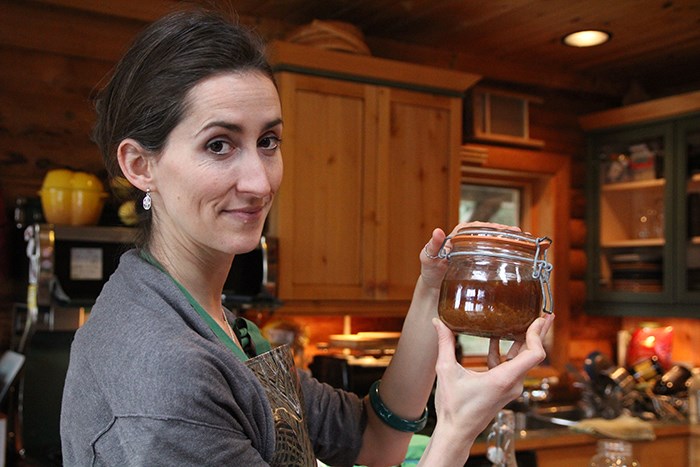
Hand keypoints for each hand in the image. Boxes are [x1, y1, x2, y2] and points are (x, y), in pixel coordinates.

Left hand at [420, 221, 520, 288]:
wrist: (434, 290)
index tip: (512, 232)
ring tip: (529, 246)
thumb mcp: (428, 258)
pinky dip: (509, 255)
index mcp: (460, 233)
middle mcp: (471, 239)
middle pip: (493, 233)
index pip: (482, 227)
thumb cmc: (430, 273)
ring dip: (513, 244)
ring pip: (497, 243)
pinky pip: (496, 255)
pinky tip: (522, 259)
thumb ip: (432, 246)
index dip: (498, 228)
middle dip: (510, 235)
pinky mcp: (482, 262)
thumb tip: (438, 231)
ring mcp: (478, 250)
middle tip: (525, 239)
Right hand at [430, 314, 552, 440]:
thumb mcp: (446, 370)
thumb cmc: (453, 407)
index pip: (534, 354)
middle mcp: (512, 384)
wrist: (456, 432)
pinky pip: (511, 367)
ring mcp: (510, 388)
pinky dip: (506, 352)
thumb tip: (437, 322)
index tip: (537, 319)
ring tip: (528, 322)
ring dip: (524, 341)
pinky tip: (497, 340)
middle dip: (539, 333)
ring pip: (523, 360)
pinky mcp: (504, 390)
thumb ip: (445, 344)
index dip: (537, 335)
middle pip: (533, 354)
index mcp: (503, 379)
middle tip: (546, 314)